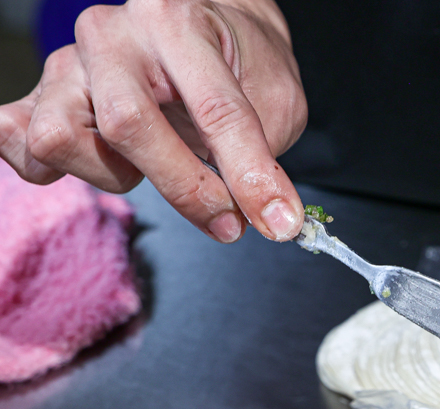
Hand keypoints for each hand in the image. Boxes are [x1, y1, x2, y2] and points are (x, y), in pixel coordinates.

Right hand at [0, 0, 306, 241]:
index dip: (249, 175)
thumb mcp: (276, 100)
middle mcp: (112, 35)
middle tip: (225, 216)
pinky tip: (96, 166)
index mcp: (177, 21)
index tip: (277, 220)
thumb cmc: (240, 64)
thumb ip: (265, 153)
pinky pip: (15, 139)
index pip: (214, 109)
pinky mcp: (43, 96)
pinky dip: (45, 166)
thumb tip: (271, 219)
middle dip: (184, 186)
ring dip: (113, 175)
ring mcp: (69, 64)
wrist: (210, 29)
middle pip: (126, 125)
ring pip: (60, 137)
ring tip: (151, 168)